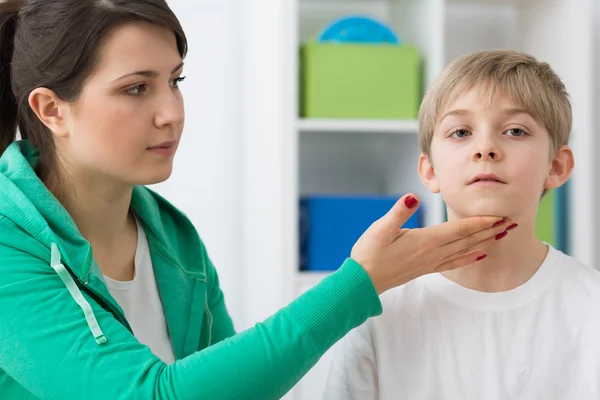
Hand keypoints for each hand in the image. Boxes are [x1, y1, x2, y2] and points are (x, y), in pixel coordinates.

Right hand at [351, 193, 515, 294]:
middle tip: (512, 222)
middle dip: (490, 230)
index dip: (480, 222)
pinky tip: (479, 255)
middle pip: (468, 239)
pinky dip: (469, 258)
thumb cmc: (369, 253)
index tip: (500, 216)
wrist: (363, 281)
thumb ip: (399, 212)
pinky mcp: (425, 268)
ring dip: (485, 241)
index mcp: (426, 240)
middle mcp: (433, 253)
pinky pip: (454, 262)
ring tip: (502, 235)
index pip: (459, 229)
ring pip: (465, 250)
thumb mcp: (380, 228)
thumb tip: (413, 197)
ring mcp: (430, 262)